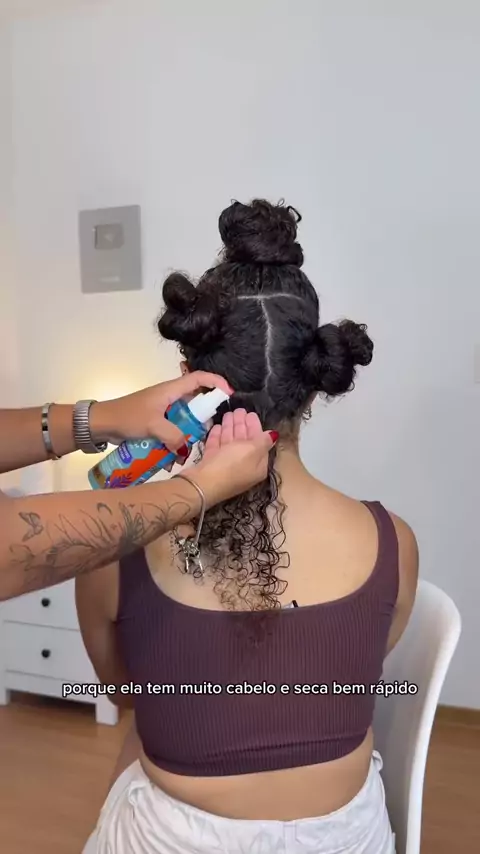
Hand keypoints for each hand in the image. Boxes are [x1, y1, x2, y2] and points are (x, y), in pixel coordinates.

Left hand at [89, 372, 232, 451]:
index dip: (216, 382)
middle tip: (208, 430)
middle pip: (196, 400)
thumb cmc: (127, 417)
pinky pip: (174, 428)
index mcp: (170, 390)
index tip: (229, 394)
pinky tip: (175, 453)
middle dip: (204, 415)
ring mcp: (163, 410)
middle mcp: (169, 397)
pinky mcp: (157, 421)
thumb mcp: (152, 426)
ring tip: (190, 445)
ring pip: (185, 417)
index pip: (199, 378)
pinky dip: (177, 438)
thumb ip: (173, 436)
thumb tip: (186, 448)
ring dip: (189, 430)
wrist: (101, 423)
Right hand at [190, 410, 277, 506]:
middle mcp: (243, 467)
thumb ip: (263, 440)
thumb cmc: (231, 465)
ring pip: (229, 443)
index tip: (250, 413)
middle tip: (238, 410)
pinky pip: (216, 447)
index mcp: (257, 465)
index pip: (259, 443)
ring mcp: (226, 466)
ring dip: (229, 428)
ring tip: (228, 413)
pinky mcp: (211, 465)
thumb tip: (274, 435)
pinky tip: (217, 426)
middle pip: (244, 442)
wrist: (202, 483)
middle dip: (242, 425)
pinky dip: (217, 436)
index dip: (256, 427)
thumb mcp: (252, 450)